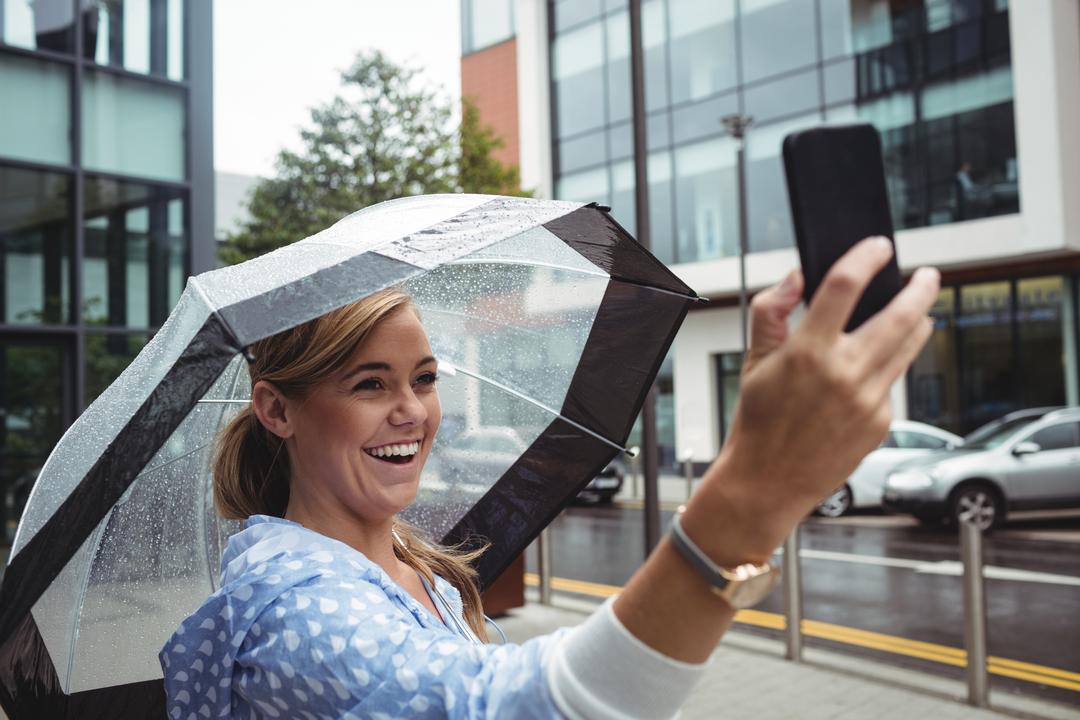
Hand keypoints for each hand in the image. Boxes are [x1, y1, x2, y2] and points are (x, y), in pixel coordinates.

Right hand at [685, 237, 939, 563]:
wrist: (768, 480)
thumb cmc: (757, 422)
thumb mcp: (753, 361)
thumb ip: (771, 312)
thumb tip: (794, 278)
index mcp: (808, 352)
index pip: (845, 286)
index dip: (865, 257)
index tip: (878, 246)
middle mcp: (844, 374)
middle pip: (901, 315)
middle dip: (920, 288)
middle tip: (926, 275)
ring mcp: (868, 399)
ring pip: (909, 346)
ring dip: (919, 321)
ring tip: (919, 310)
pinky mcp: (881, 421)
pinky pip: (894, 382)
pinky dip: (888, 366)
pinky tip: (870, 369)